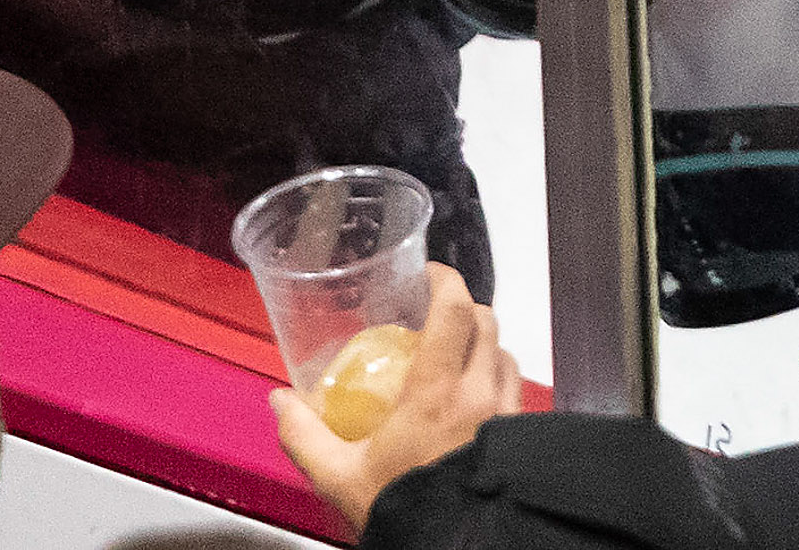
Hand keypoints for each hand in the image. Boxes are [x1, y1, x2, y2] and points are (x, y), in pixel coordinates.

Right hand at [270, 265, 523, 533]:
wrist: (449, 544)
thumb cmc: (401, 508)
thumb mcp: (339, 475)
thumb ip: (304, 435)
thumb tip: (281, 402)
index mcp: (436, 392)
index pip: (454, 311)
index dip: (445, 281)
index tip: (429, 276)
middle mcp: (480, 395)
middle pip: (486, 322)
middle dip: (463, 309)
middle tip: (437, 315)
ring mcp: (505, 415)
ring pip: (505, 355)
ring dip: (484, 346)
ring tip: (457, 358)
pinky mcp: (516, 438)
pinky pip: (516, 392)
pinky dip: (498, 381)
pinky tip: (474, 400)